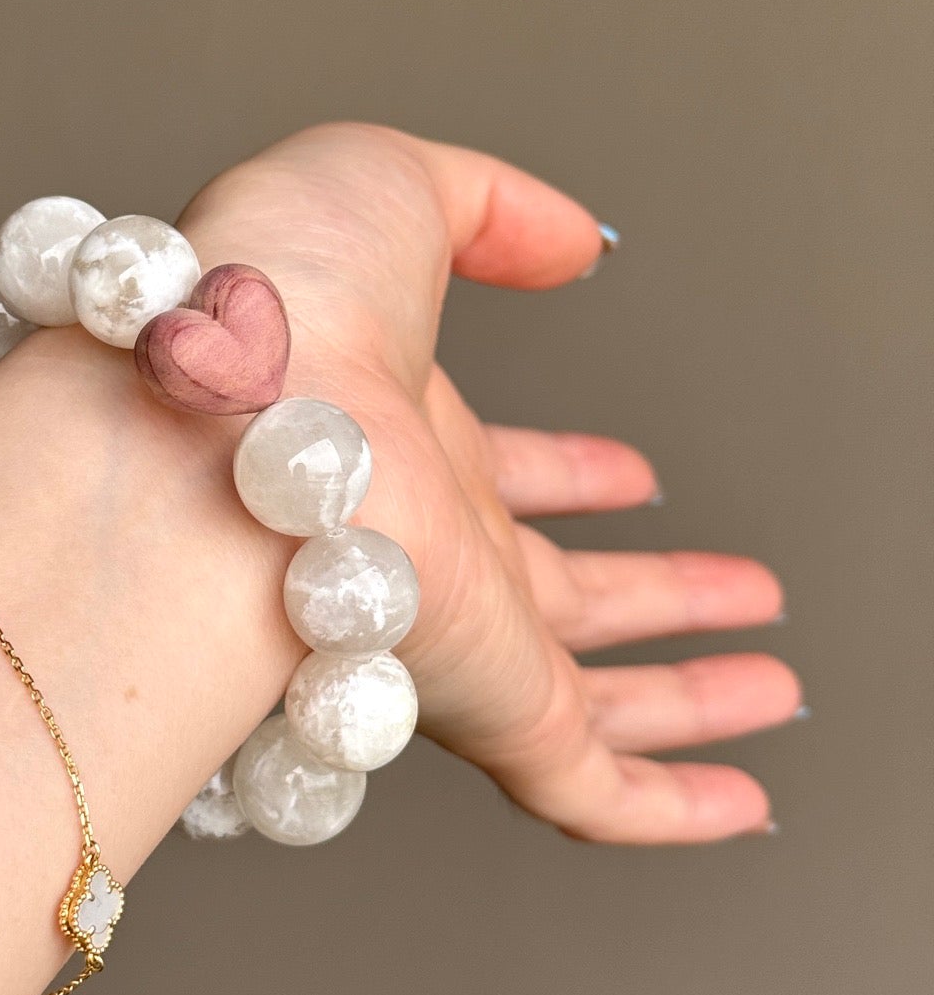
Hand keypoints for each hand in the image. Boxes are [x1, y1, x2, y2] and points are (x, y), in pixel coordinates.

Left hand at [178, 122, 795, 841]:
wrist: (225, 412)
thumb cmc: (273, 293)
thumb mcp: (387, 187)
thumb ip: (490, 206)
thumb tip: (573, 245)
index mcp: (402, 442)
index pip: (499, 473)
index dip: (571, 473)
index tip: (633, 475)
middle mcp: (429, 548)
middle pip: (556, 592)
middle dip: (652, 590)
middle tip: (734, 592)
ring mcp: (459, 637)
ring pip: (595, 697)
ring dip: (689, 694)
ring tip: (769, 688)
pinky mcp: (489, 710)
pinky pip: (599, 791)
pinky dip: (679, 808)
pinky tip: (742, 801)